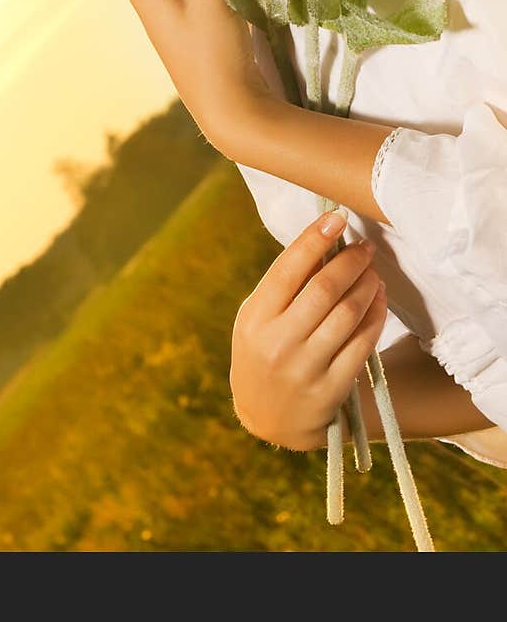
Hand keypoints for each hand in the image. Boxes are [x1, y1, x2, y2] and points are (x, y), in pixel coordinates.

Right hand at [230, 210, 388, 450]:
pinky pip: (363, 344)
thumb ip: (284, 286)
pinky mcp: (332, 389)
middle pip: (324, 289)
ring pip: (348, 314)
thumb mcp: (256, 319)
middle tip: (365, 247)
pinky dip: (376, 315)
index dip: (314, 239)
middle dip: (350, 261)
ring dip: (367, 285)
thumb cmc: (262, 353)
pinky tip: (379, 298)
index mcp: (255, 318)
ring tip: (373, 271)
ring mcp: (306, 368)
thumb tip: (322, 241)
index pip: (288, 269)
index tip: (336, 217)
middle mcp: (278, 343)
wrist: (268, 418)